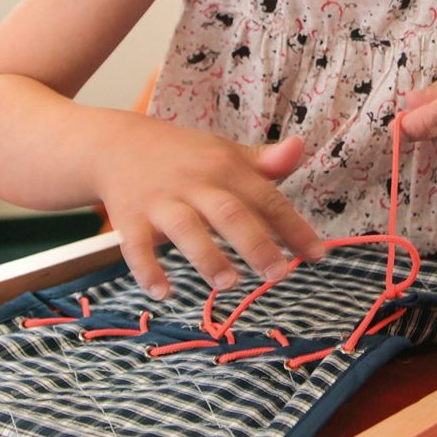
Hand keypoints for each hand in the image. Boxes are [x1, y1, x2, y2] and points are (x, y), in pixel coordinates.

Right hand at [94, 114, 323, 299]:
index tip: (317, 254)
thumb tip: (301, 148)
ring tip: (228, 283)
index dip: (293, 226)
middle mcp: (196, 183)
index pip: (266, 198)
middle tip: (278, 274)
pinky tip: (163, 292)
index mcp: (226, 168)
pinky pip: (136, 246)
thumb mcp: (226, 152)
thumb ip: (266, 161)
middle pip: (229, 213)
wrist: (119, 143)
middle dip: (255, 243)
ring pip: (185, 229)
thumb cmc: (186, 155)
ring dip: (206, 256)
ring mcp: (161, 201)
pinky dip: (147, 269)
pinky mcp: (130, 218)